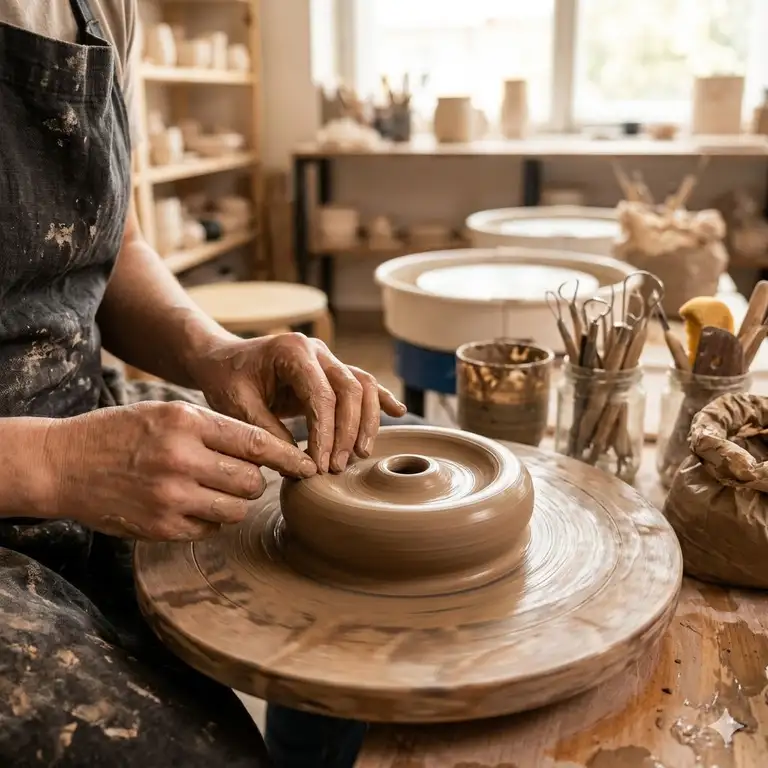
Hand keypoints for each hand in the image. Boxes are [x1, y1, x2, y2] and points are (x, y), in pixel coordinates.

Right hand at [43, 401, 316, 540]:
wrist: (63, 463)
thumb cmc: (122, 433)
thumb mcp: (168, 413)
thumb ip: (215, 429)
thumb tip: (266, 451)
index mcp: (186, 423)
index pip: (256, 442)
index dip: (289, 456)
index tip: (309, 466)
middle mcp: (181, 460)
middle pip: (252, 481)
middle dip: (256, 480)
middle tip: (242, 475)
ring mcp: (170, 498)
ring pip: (236, 509)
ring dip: (235, 502)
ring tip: (216, 489)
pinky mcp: (161, 528)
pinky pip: (210, 529)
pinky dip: (210, 519)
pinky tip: (191, 504)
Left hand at [189, 333, 406, 473]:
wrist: (223, 360)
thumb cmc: (226, 380)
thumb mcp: (237, 407)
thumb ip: (268, 432)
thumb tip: (301, 464)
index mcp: (292, 351)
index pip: (322, 395)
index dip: (327, 433)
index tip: (322, 465)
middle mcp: (316, 350)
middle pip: (350, 390)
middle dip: (349, 432)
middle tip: (338, 467)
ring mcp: (327, 359)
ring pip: (363, 386)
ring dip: (367, 421)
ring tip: (360, 454)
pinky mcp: (331, 372)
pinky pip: (362, 383)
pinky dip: (380, 398)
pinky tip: (398, 412)